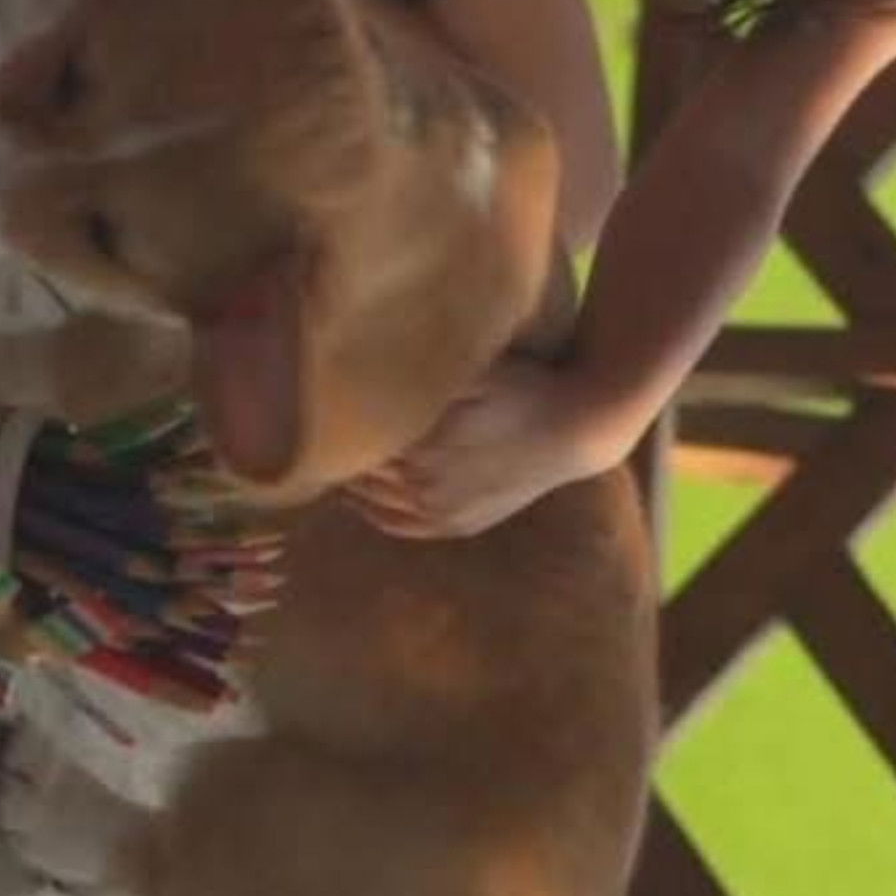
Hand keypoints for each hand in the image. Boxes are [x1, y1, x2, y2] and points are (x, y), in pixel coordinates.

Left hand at [344, 356, 629, 539]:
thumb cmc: (528, 388)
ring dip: (352, 485)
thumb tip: (372, 368)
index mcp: (426, 444)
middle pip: (363, 473)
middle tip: (316, 434)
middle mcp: (428, 485)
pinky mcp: (461, 524)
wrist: (579, 430)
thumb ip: (425, 375)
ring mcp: (444, 511)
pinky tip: (362, 500)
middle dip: (339, 455)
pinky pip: (403, 527)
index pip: (361, 440)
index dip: (336, 426)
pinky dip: (376, 516)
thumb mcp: (476, 371)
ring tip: (332, 461)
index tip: (319, 408)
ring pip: (377, 503)